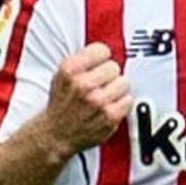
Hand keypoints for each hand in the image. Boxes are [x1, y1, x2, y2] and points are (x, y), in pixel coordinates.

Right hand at [41, 42, 133, 157]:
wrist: (57, 134)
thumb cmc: (61, 105)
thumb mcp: (61, 76)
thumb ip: (82, 61)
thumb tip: (105, 51)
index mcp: (70, 70)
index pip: (101, 50)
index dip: (102, 57)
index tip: (100, 62)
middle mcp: (84, 85)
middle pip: (114, 66)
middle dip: (108, 74)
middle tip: (100, 82)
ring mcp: (98, 101)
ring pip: (124, 82)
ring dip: (116, 88)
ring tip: (105, 95)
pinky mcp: (110, 116)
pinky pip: (128, 100)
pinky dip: (121, 103)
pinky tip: (109, 105)